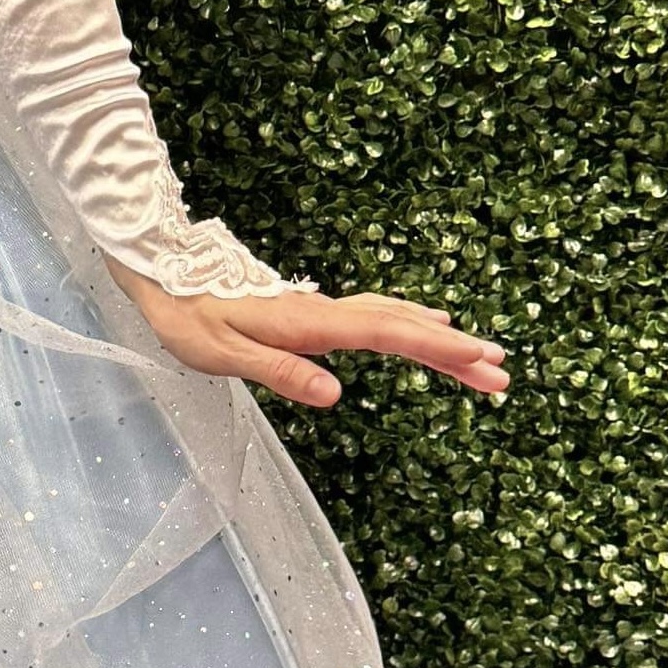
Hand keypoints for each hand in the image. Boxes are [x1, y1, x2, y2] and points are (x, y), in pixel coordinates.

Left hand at [114, 273, 509, 411]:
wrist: (164, 271)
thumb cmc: (187, 317)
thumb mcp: (222, 355)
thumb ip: (279, 372)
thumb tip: (335, 395)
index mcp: (308, 324)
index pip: (384, 337)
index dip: (435, 351)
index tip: (479, 361)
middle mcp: (323, 312)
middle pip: (401, 328)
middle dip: (453, 352)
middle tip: (503, 373)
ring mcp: (321, 309)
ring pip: (392, 319)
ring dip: (438, 338)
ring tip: (482, 357)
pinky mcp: (314, 312)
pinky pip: (376, 315)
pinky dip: (409, 322)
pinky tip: (426, 326)